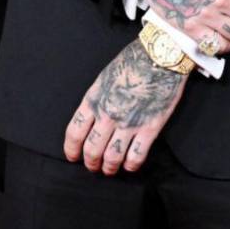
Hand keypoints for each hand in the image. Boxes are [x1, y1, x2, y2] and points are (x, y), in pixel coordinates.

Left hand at [64, 39, 187, 175]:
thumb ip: (96, 99)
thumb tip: (90, 118)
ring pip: (112, 156)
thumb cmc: (130, 63)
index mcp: (93, 99)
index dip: (71, 148)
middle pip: (91, 148)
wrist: (158, 58)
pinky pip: (136, 155)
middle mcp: (107, 114)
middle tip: (92, 167)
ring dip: (108, 167)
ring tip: (108, 170)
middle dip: (90, 162)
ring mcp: (128, 123)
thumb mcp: (103, 78)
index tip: (72, 156)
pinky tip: (129, 166)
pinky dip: (131, 165)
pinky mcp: (149, 128)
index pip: (74, 131)